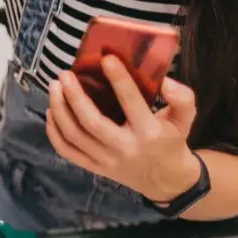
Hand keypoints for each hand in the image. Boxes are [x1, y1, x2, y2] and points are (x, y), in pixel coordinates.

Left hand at [46, 56, 201, 202]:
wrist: (164, 179)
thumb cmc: (171, 140)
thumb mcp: (185, 119)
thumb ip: (183, 99)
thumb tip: (166, 81)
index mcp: (149, 133)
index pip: (132, 103)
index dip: (119, 79)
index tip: (106, 58)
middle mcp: (125, 148)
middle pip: (93, 122)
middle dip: (75, 97)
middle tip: (65, 74)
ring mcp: (106, 160)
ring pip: (75, 136)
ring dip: (60, 109)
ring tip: (55, 86)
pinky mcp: (94, 167)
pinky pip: (67, 151)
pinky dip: (54, 132)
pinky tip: (52, 110)